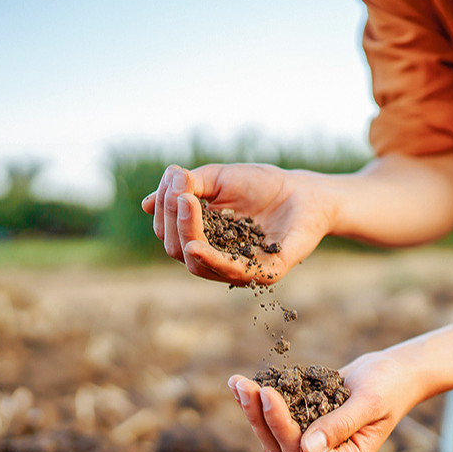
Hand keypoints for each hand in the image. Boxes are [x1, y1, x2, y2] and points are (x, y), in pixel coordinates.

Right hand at [141, 163, 336, 284]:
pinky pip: (230, 273)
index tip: (174, 182)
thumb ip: (185, 187)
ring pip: (196, 264)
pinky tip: (195, 245)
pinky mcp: (264, 273)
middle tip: (182, 193)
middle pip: (176, 249)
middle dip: (172, 220)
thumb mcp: (218, 178)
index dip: (165, 209)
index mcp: (204, 238)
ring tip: (186, 204)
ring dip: (186, 234)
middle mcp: (217, 257)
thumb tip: (146, 204)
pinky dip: (209, 260)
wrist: (306, 191)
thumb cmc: (263, 184)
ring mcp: (239, 268)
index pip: (169, 232)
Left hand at [227, 349, 424, 451]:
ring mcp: (317, 446)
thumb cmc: (389, 385)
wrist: (396, 373)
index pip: (303, 451)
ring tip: (237, 382)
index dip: (280, 424)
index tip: (267, 392)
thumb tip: (308, 450)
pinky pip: (279, 423)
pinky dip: (260, 404)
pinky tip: (244, 385)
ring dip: (254, 410)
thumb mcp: (369, 402)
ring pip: (275, 438)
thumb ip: (340, 425)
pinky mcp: (308, 429)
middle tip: (242, 384)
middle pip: (282, 448)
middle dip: (259, 416)